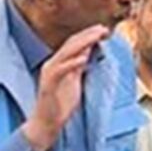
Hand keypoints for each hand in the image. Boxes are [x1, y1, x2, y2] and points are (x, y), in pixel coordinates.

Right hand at [22, 25, 110, 150]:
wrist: (47, 122)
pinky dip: (71, 63)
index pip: (74, 43)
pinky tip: (83, 58)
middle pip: (71, 44)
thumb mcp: (74, 80)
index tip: (104, 30)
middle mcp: (53, 64)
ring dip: (82, 43)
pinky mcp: (48, 83)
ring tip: (96, 37)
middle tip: (103, 28)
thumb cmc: (61, 103)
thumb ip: (79, 66)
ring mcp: (49, 73)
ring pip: (66, 53)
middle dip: (88, 35)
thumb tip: (88, 51)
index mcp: (59, 62)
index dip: (88, 35)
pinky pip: (60, 70)